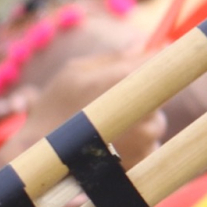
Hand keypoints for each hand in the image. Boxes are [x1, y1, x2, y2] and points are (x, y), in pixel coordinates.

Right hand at [0, 51, 166, 169]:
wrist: (40, 157)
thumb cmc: (54, 110)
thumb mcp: (74, 73)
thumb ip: (113, 58)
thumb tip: (142, 46)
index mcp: (127, 79)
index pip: (165, 60)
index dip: (161, 59)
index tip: (158, 58)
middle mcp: (143, 107)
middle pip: (161, 94)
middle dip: (142, 96)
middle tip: (112, 105)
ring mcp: (146, 137)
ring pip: (155, 122)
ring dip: (138, 123)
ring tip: (105, 131)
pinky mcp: (145, 160)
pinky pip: (149, 146)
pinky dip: (134, 147)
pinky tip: (108, 148)